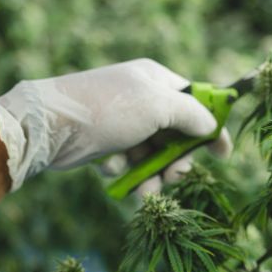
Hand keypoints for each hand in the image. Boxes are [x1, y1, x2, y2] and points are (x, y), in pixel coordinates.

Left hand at [0, 59, 230, 190]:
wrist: (49, 125)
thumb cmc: (107, 109)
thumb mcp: (157, 106)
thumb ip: (191, 115)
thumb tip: (211, 126)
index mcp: (156, 80)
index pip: (196, 102)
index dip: (211, 128)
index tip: (223, 155)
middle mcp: (140, 99)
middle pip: (175, 134)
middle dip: (177, 160)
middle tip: (175, 177)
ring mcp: (121, 122)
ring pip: (151, 155)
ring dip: (152, 174)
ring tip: (146, 191)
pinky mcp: (103, 143)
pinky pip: (125, 162)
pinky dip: (122, 170)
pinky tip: (110, 168)